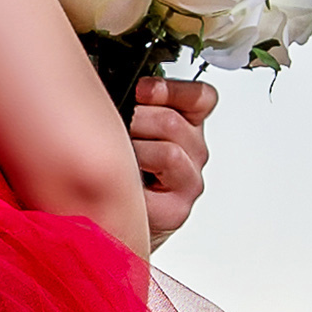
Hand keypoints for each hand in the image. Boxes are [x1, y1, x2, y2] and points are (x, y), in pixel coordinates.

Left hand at [130, 75, 217, 248]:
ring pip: (169, 152)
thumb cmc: (120, 175)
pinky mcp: (177, 211)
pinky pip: (154, 189)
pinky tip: (124, 184)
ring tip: (121, 163)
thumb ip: (132, 107)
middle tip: (116, 134)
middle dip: (137, 123)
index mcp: (187, 128)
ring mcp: (189, 184)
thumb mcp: (128, 132)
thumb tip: (111, 84)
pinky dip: (132, 181)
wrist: (115, 227)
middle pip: (173, 122)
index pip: (201, 98)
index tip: (143, 90)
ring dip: (135, 153)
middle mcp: (194, 154)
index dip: (173, 90)